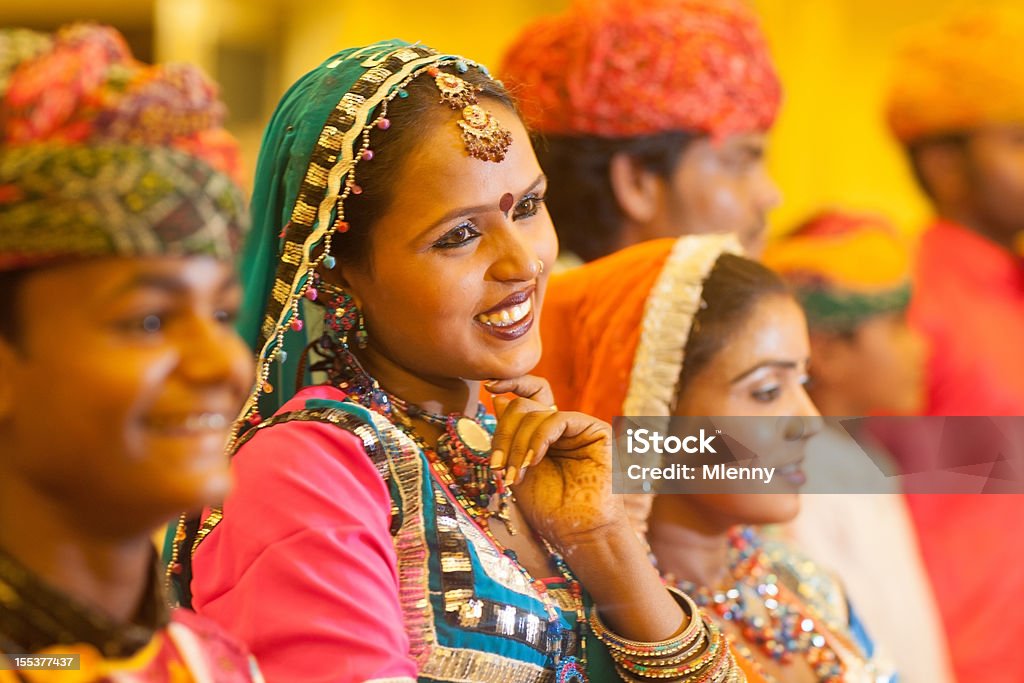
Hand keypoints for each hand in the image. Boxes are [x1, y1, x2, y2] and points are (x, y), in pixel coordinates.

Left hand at [484, 376, 625, 546]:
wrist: (576, 531)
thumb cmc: (547, 507)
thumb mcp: (515, 467)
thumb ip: (508, 435)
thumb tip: (498, 398)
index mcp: (541, 432)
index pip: (527, 396)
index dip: (510, 383)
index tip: (487, 386)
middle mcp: (559, 426)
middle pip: (523, 406)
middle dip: (504, 434)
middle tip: (498, 466)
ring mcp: (577, 427)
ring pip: (535, 413)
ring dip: (518, 445)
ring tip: (515, 474)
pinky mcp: (594, 431)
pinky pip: (557, 419)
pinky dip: (538, 439)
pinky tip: (533, 461)